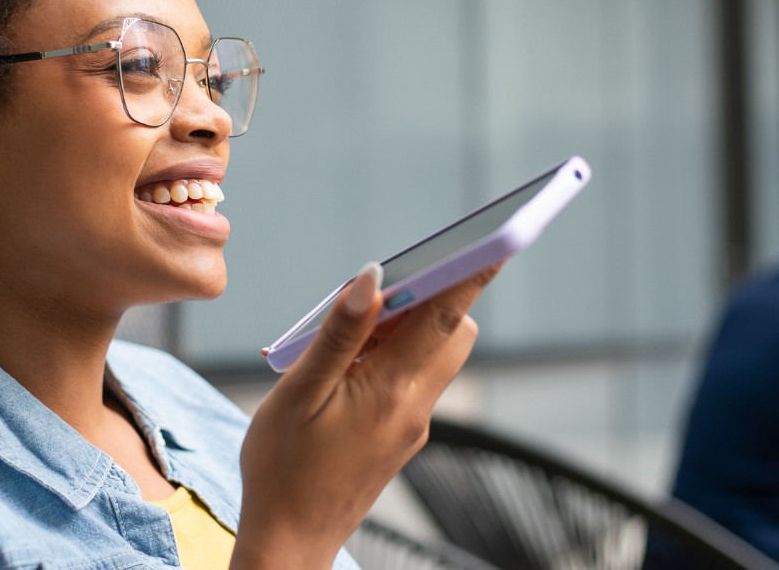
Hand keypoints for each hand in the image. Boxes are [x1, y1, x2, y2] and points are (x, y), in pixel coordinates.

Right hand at [231, 261, 500, 568]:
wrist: (290, 541)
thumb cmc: (283, 468)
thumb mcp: (299, 392)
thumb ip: (340, 332)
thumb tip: (371, 277)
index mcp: (391, 391)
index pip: (446, 318)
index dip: (471, 274)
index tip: (495, 239)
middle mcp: (415, 407)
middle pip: (452, 334)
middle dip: (434, 298)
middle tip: (385, 286)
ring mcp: (412, 424)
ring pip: (434, 356)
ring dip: (408, 328)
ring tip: (353, 328)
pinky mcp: (402, 435)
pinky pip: (412, 379)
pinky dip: (393, 356)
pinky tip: (348, 364)